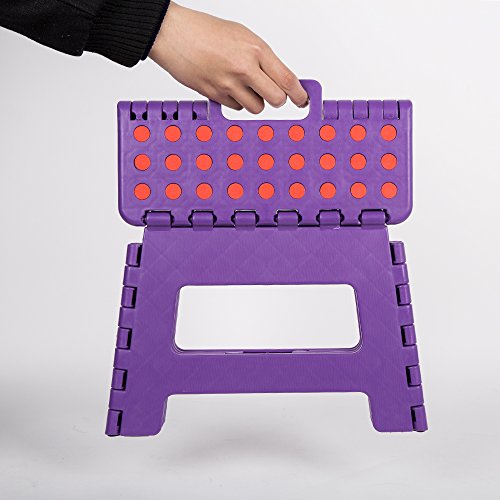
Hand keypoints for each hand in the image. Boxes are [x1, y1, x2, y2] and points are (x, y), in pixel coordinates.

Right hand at [149, 2, 307, 112]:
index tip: (302, 100)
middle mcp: (244, 69)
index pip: (287, 79)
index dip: (299, 94)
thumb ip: (262, 58)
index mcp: (255, 50)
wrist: (173, 34)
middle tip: (272, 93)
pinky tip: (227, 86)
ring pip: (255, 108)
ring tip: (244, 86)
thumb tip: (279, 79)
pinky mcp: (215, 96)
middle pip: (275, 99)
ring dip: (255, 101)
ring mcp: (228, 85)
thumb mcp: (243, 36)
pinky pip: (235, 108)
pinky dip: (236, 102)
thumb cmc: (205, 31)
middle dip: (277, 99)